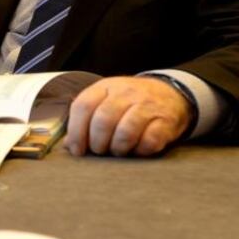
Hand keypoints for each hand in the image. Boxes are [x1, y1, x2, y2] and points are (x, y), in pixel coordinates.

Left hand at [62, 76, 192, 156]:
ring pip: (125, 131)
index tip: (77, 150)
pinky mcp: (166, 121)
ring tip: (118, 151)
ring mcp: (147, 105)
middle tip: (100, 151)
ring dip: (118, 148)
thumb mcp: (105, 101)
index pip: (83, 106)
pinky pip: (149, 140)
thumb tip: (69, 145)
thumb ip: (86, 119)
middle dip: (97, 143)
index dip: (76, 131)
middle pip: (103, 120)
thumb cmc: (130, 102)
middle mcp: (126, 93)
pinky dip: (140, 150)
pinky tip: (138, 149)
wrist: (169, 93)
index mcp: (105, 87)